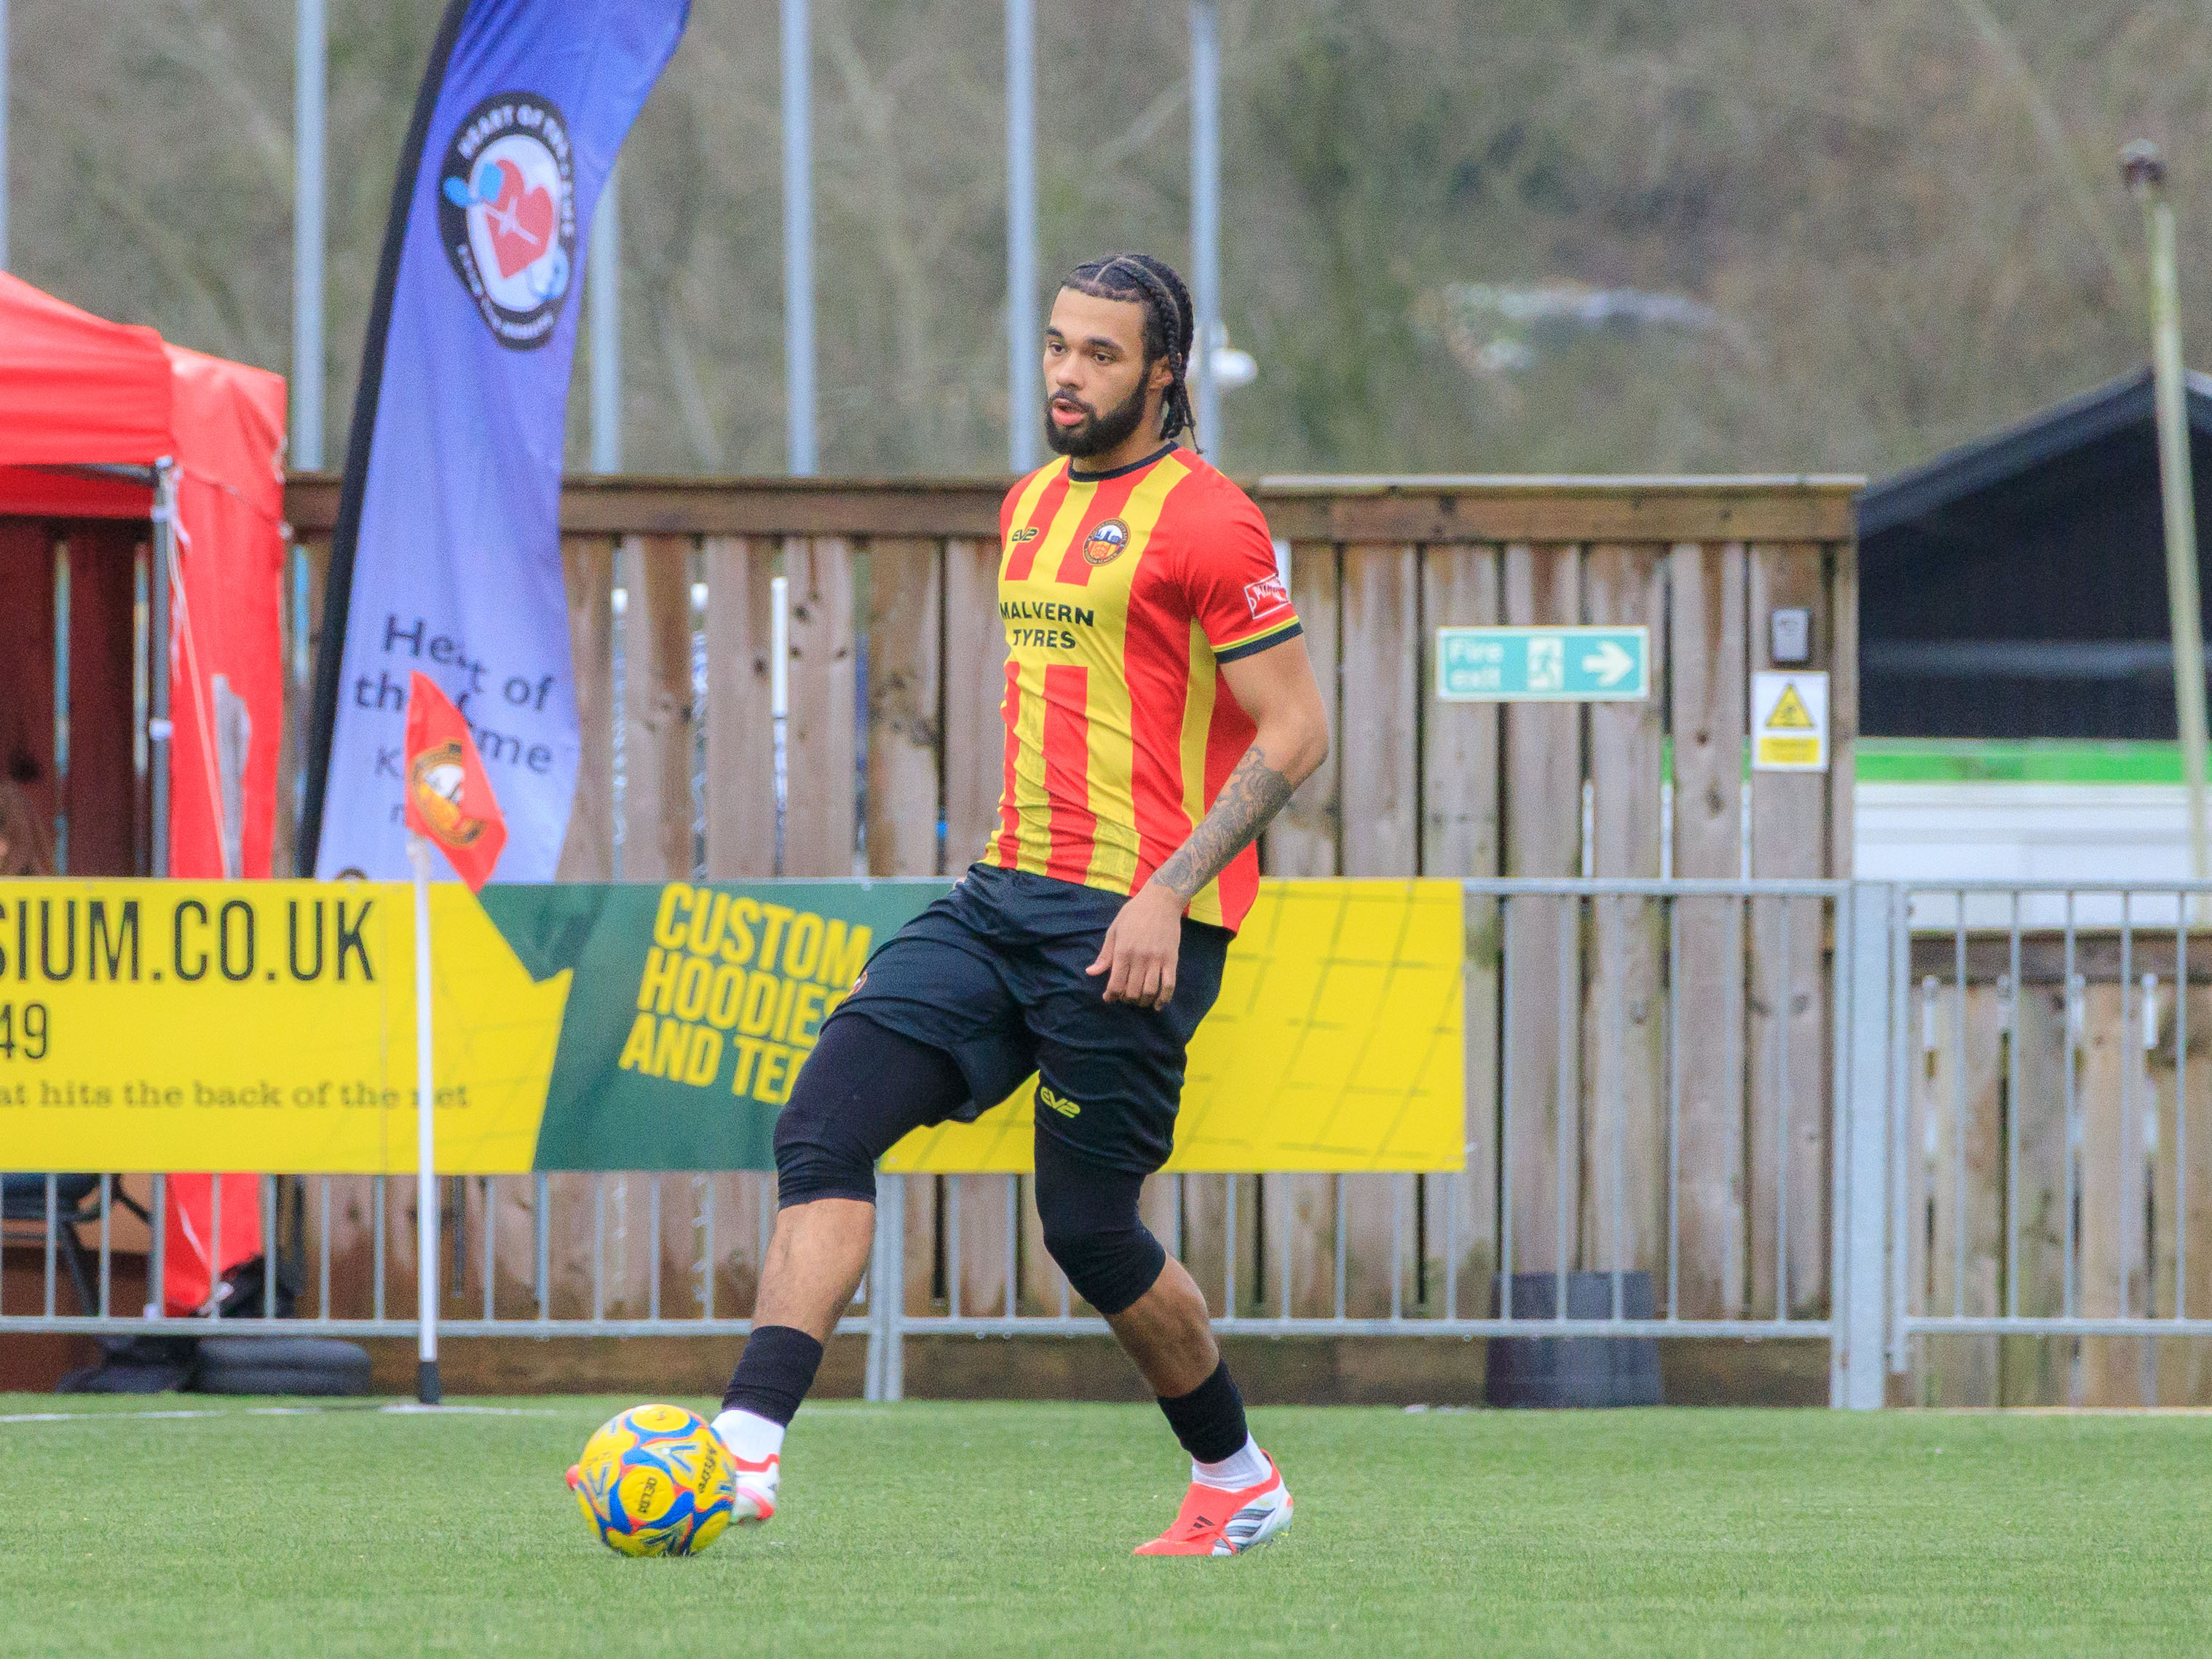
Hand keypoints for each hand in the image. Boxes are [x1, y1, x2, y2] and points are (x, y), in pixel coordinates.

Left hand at [1086, 882, 1184, 1008]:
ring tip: (1140, 1000)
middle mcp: (1139, 958)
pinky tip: (1158, 1004)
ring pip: (1149, 991)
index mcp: (1123, 951)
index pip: (1115, 983)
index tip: (1110, 998)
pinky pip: (1169, 984)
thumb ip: (1105, 955)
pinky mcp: (1171, 959)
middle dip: (1126, 999)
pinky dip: (1164, 998)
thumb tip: (1091, 973)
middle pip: (1132, 991)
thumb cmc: (1133, 913)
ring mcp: (1157, 959)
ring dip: (1143, 1001)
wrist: (1160, 900)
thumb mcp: (1114, 930)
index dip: (1111, 996)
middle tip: (1125, 997)